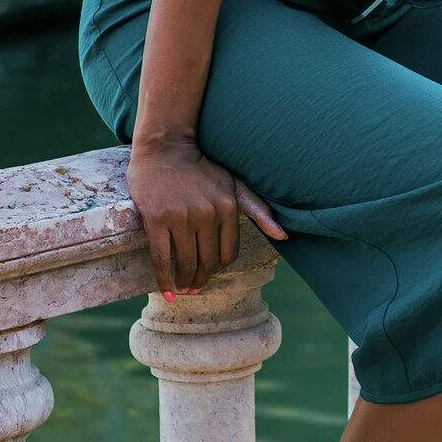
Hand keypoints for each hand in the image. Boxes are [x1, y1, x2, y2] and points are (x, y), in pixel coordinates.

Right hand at [127, 135, 287, 295]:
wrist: (165, 148)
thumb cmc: (200, 169)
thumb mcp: (234, 184)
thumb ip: (258, 209)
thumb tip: (284, 235)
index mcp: (228, 208)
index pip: (228, 254)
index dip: (219, 269)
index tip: (210, 274)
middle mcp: (207, 214)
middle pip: (207, 262)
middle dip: (201, 280)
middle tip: (194, 288)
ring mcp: (181, 218)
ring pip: (185, 264)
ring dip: (185, 283)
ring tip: (183, 290)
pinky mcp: (157, 220)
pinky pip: (161, 259)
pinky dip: (164, 281)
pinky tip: (168, 293)